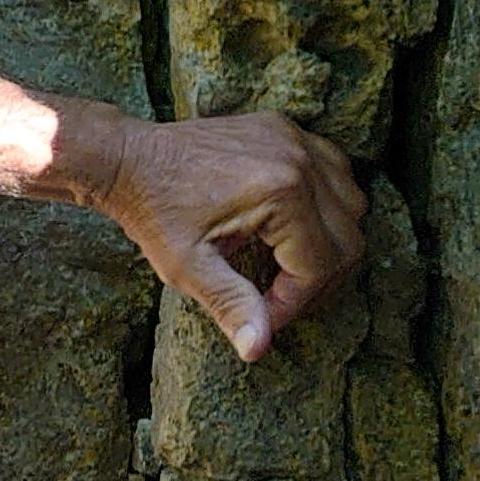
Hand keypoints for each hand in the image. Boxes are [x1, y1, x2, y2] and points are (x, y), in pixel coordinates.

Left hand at [75, 107, 367, 361]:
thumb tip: (258, 350)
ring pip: (352, 206)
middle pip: (348, 240)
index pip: (319, 267)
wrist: (127, 159)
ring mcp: (295, 140)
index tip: (263, 318)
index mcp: (281, 194)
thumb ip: (230, 305)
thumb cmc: (152, 213)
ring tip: (289, 269)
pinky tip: (295, 226)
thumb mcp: (186, 267)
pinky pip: (335, 172)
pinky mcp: (286, 130)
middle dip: (319, 281)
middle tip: (282, 300)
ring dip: (330, 244)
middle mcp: (299, 162)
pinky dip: (327, 204)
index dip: (295, 303)